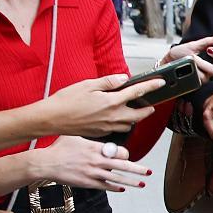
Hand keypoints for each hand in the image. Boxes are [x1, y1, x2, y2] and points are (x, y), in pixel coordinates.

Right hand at [24, 136, 149, 191]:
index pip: (119, 152)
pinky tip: (122, 189)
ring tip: (142, 184)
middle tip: (149, 171)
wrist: (46, 163)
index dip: (125, 154)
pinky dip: (114, 188)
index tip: (126, 155)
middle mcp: (97, 161)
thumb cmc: (59, 148)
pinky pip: (105, 186)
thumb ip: (90, 135)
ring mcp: (93, 173)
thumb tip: (97, 129)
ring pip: (117, 179)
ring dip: (131, 182)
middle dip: (138, 169)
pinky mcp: (87, 183)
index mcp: (96, 148)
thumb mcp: (76, 135)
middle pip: (123, 166)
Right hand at [37, 74, 162, 136]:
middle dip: (148, 109)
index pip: (138, 92)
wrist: (51, 119)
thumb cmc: (66, 101)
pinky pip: (118, 130)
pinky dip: (122, 124)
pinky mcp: (101, 133)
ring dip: (135, 118)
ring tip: (135, 111)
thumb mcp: (88, 84)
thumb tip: (124, 78)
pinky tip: (117, 118)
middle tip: (151, 103)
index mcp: (111, 101)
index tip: (160, 82)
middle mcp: (113, 116)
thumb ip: (109, 82)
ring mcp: (107, 127)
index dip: (152, 86)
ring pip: (129, 124)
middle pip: (140, 114)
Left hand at [160, 33, 212, 84]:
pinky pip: (202, 76)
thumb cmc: (179, 54)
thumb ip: (208, 41)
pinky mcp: (198, 83)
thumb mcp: (194, 44)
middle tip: (209, 50)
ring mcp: (206, 76)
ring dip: (201, 62)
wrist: (166, 63)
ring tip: (191, 59)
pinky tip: (189, 66)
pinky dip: (195, 68)